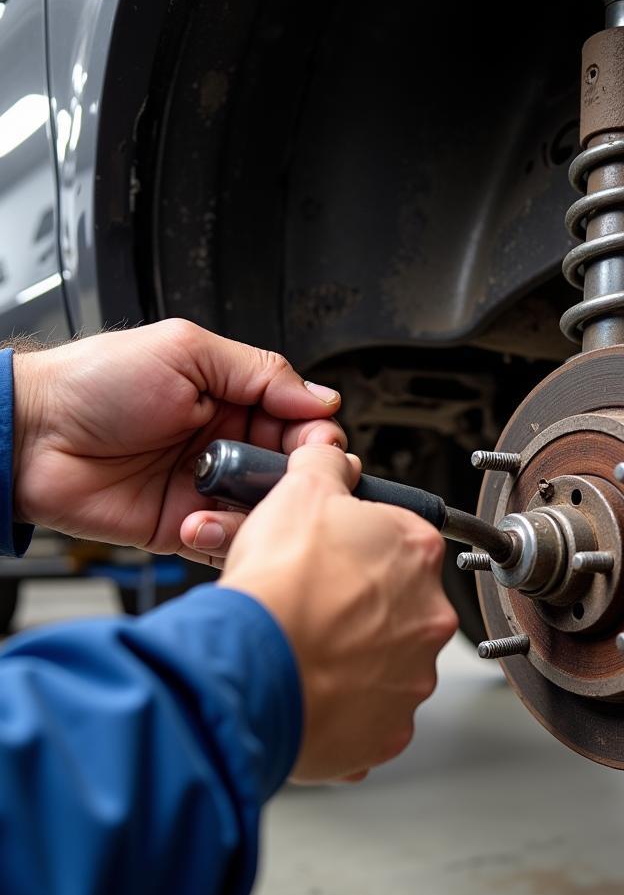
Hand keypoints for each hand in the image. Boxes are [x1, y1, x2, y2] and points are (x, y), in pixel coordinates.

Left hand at [12, 320, 346, 564]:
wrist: (29, 436)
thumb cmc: (94, 382)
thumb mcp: (186, 352)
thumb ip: (261, 372)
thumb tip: (323, 398)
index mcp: (234, 400)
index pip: (301, 421)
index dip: (318, 434)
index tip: (321, 442)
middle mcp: (229, 445)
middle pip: (293, 469)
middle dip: (301, 476)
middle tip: (291, 476)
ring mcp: (209, 489)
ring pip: (268, 510)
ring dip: (264, 509)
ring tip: (240, 498)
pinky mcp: (186, 528)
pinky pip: (228, 542)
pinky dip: (226, 537)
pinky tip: (201, 520)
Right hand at [219, 444, 457, 780]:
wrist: (251, 667)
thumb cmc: (278, 584)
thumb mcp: (298, 492)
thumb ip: (325, 466)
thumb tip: (332, 454)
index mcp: (417, 551)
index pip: (400, 540)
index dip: (358, 548)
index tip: (333, 560)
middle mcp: (429, 615)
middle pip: (396, 604)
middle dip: (357, 606)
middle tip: (311, 607)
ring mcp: (413, 676)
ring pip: (386, 663)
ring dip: (352, 659)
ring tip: (304, 651)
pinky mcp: (389, 731)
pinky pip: (371, 717)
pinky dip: (344, 710)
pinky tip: (309, 692)